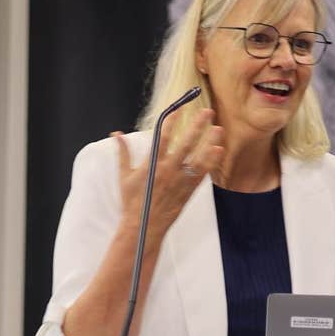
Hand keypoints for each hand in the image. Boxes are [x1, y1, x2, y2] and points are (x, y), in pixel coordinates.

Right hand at [112, 108, 224, 247]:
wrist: (144, 227)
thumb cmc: (132, 202)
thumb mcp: (124, 176)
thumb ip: (123, 153)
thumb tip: (116, 134)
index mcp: (152, 164)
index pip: (163, 136)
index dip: (172, 121)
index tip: (179, 108)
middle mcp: (168, 170)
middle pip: (186, 143)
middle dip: (197, 126)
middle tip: (207, 112)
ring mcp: (180, 181)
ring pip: (199, 158)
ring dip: (209, 143)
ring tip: (218, 129)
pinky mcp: (188, 191)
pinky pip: (202, 174)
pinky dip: (210, 162)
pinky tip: (218, 151)